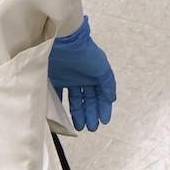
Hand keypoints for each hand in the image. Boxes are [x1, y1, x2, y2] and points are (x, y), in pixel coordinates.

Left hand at [48, 16, 116, 131]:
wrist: (64, 42)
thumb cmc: (86, 53)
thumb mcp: (102, 68)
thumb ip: (108, 84)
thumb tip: (112, 98)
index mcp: (96, 75)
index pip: (101, 95)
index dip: (103, 108)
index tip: (104, 121)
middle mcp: (83, 78)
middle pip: (88, 100)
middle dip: (91, 114)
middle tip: (91, 128)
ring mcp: (69, 79)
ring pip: (75, 101)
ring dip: (78, 113)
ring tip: (80, 127)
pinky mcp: (56, 79)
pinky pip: (59, 96)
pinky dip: (61, 107)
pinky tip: (63, 117)